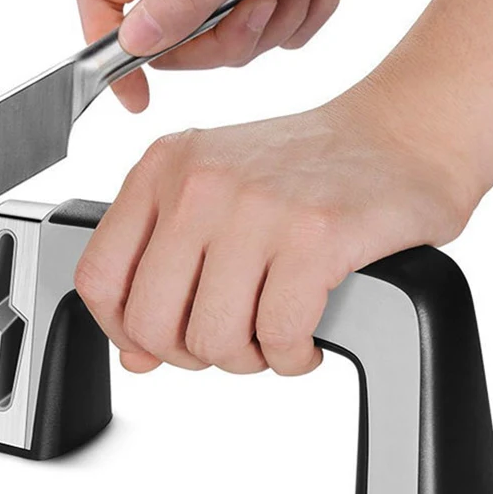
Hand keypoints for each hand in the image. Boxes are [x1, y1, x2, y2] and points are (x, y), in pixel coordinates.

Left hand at [74, 92, 472, 375]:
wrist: (395, 135)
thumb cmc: (302, 170)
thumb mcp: (212, 197)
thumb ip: (163, 268)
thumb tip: (135, 355)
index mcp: (162, 168)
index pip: (97, 275)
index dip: (120, 329)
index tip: (152, 342)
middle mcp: (199, 183)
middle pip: (150, 321)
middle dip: (189, 352)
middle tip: (226, 341)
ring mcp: (255, 206)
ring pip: (213, 339)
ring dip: (246, 358)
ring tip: (270, 334)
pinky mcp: (314, 235)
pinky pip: (279, 337)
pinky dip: (292, 357)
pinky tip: (304, 337)